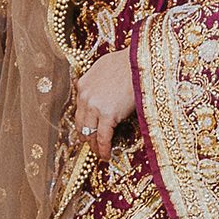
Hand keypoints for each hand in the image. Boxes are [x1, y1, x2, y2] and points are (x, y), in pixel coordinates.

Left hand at [72, 45, 136, 163]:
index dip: (84, 122)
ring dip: (94, 146)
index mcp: (82, 85)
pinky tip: (106, 156)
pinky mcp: (108, 115)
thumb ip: (96, 79)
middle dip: (86, 136)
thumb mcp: (103, 67)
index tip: (88, 129)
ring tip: (100, 154)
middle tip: (92, 144)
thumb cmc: (126, 62)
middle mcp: (84, 96)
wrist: (138, 62)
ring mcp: (94, 106)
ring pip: (90, 133)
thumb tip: (98, 86)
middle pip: (81, 124)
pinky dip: (103, 149)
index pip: (79, 110)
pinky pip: (103, 137)